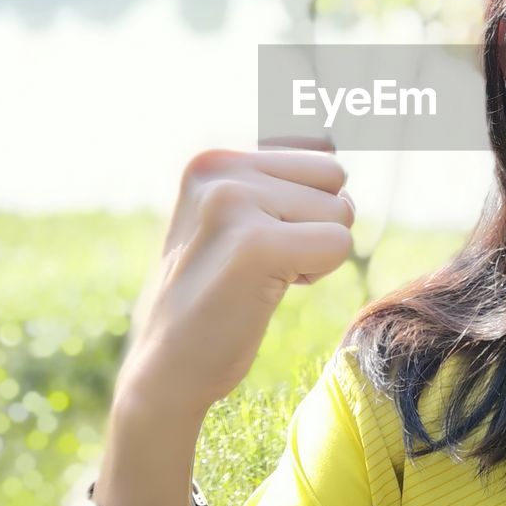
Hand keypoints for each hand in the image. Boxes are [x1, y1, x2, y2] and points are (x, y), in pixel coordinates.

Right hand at [114, 136, 354, 419]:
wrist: (165, 369)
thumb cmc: (213, 291)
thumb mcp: (232, 214)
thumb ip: (276, 173)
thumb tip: (333, 137)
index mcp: (213, 157)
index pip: (318, 147)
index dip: (305, 201)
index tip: (259, 235)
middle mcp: (218, 168)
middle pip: (333, 175)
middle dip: (315, 221)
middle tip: (262, 259)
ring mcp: (232, 202)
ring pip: (340, 210)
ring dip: (313, 250)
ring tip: (259, 274)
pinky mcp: (254, 245)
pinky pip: (337, 244)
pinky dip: (315, 273)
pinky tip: (263, 290)